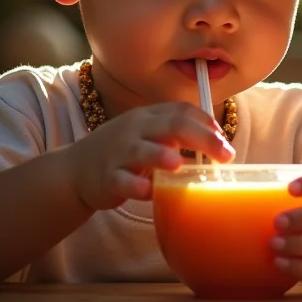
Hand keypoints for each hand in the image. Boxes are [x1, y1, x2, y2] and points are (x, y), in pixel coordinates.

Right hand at [67, 101, 234, 210]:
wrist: (75, 170)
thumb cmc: (124, 152)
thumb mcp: (149, 135)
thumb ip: (177, 135)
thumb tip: (217, 143)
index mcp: (150, 117)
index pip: (182, 110)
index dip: (206, 122)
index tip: (224, 139)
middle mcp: (136, 129)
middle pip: (172, 125)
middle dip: (202, 138)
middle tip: (226, 155)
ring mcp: (119, 152)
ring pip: (142, 149)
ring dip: (161, 155)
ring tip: (179, 164)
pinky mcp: (106, 178)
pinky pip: (121, 179)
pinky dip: (135, 185)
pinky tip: (148, 191)